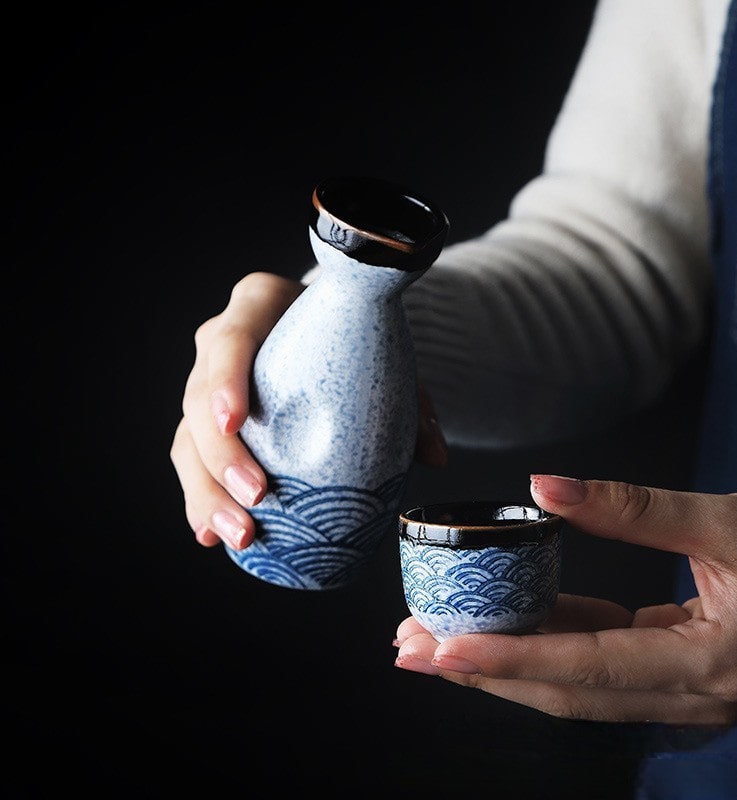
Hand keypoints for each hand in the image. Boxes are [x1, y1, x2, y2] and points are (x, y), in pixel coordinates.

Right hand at [170, 271, 447, 550]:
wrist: (327, 329)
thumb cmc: (352, 335)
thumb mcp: (381, 352)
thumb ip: (409, 399)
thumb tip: (435, 457)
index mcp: (257, 306)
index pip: (230, 340)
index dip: (224, 381)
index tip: (235, 422)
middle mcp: (219, 344)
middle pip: (198, 401)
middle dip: (220, 458)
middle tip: (256, 499)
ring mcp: (208, 386)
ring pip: (188, 442)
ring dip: (206, 494)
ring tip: (239, 536)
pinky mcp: (208, 424)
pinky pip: (193, 463)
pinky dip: (202, 501)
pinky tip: (213, 535)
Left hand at [394, 475, 736, 724]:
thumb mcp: (723, 518)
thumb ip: (631, 507)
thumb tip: (542, 489)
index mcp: (711, 664)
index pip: (587, 665)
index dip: (510, 655)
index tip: (443, 645)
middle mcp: (695, 696)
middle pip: (567, 691)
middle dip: (485, 670)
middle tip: (412, 649)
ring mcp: (686, 692)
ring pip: (576, 686)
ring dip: (506, 661)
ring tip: (440, 639)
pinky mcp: (677, 672)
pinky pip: (600, 663)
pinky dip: (548, 644)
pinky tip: (505, 621)